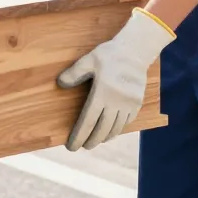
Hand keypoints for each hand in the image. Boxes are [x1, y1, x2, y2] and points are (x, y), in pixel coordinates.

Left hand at [56, 8, 174, 150]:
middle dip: (91, 140)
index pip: (88, 121)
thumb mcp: (88, 60)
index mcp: (102, 93)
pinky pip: (127, 122)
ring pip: (115, 128)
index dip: (79, 136)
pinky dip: (117, 129)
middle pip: (102, 130)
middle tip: (83, 146)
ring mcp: (129, 104)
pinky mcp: (137, 104)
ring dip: (104, 137)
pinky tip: (110, 131)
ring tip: (95, 140)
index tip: (72, 146)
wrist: (135, 51)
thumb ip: (74, 73)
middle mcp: (117, 102)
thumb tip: (60, 83)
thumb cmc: (109, 55)